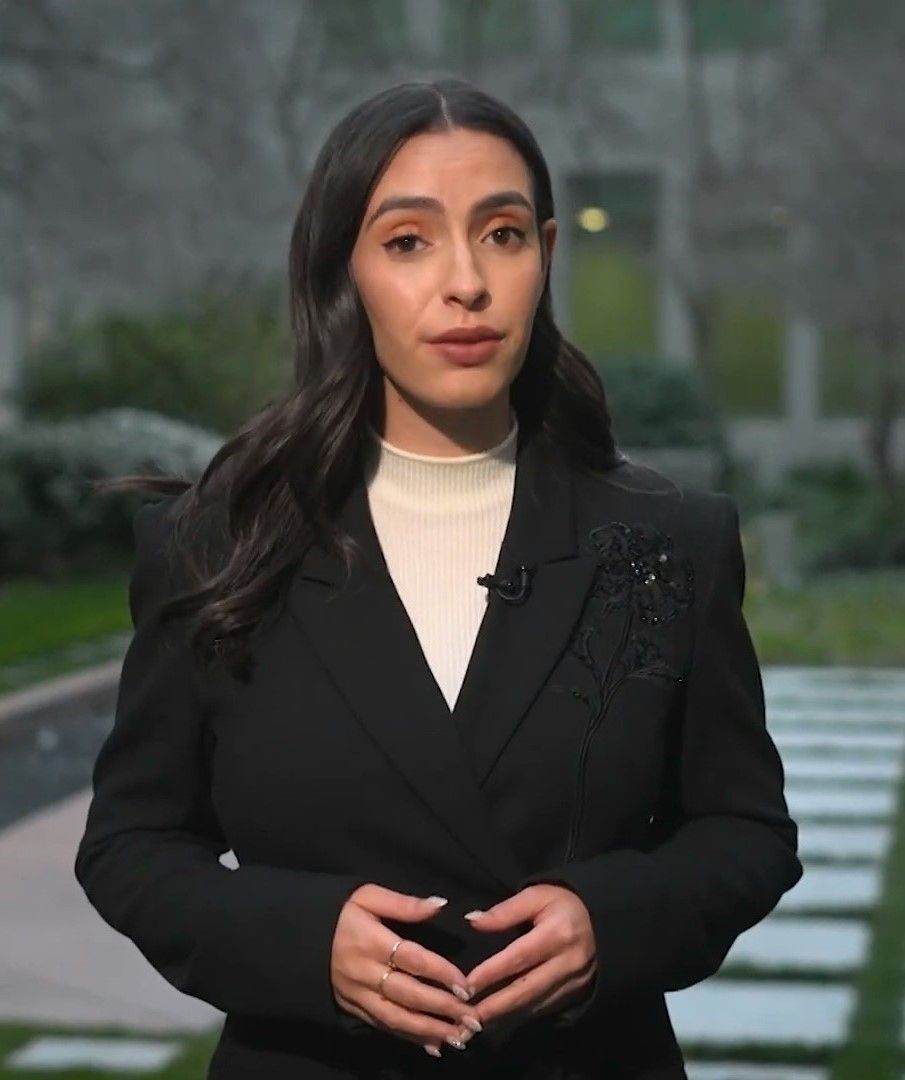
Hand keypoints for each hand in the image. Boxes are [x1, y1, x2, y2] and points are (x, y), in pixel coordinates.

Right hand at [330, 884, 483, 1056]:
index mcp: (372, 941)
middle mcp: (365, 973)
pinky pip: (383, 1026)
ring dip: (429, 1030)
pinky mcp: (352, 1009)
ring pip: (396, 1018)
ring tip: (458, 1038)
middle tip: (472, 1019)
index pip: (413, 959)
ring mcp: (357, 995)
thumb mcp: (366, 896)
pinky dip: (408, 1037)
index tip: (466, 985)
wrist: (296, 936)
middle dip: (442, 1009)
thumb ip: (404, 904)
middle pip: (408, 994)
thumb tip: (441, 904)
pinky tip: (432, 1045)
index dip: (441, 973)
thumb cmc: (339, 912)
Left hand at [462, 883, 597, 1029]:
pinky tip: (501, 1019)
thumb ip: (505, 911)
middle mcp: (568, 962)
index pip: (519, 957)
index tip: (467, 986)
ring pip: (535, 1004)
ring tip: (477, 1024)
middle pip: (527, 989)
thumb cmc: (564, 903)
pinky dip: (521, 1014)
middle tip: (467, 1018)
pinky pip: (545, 1007)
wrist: (602, 919)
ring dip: (505, 1016)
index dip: (492, 973)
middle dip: (495, 1006)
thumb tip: (473, 921)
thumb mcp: (537, 895)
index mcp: (558, 934)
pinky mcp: (576, 993)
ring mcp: (575, 982)